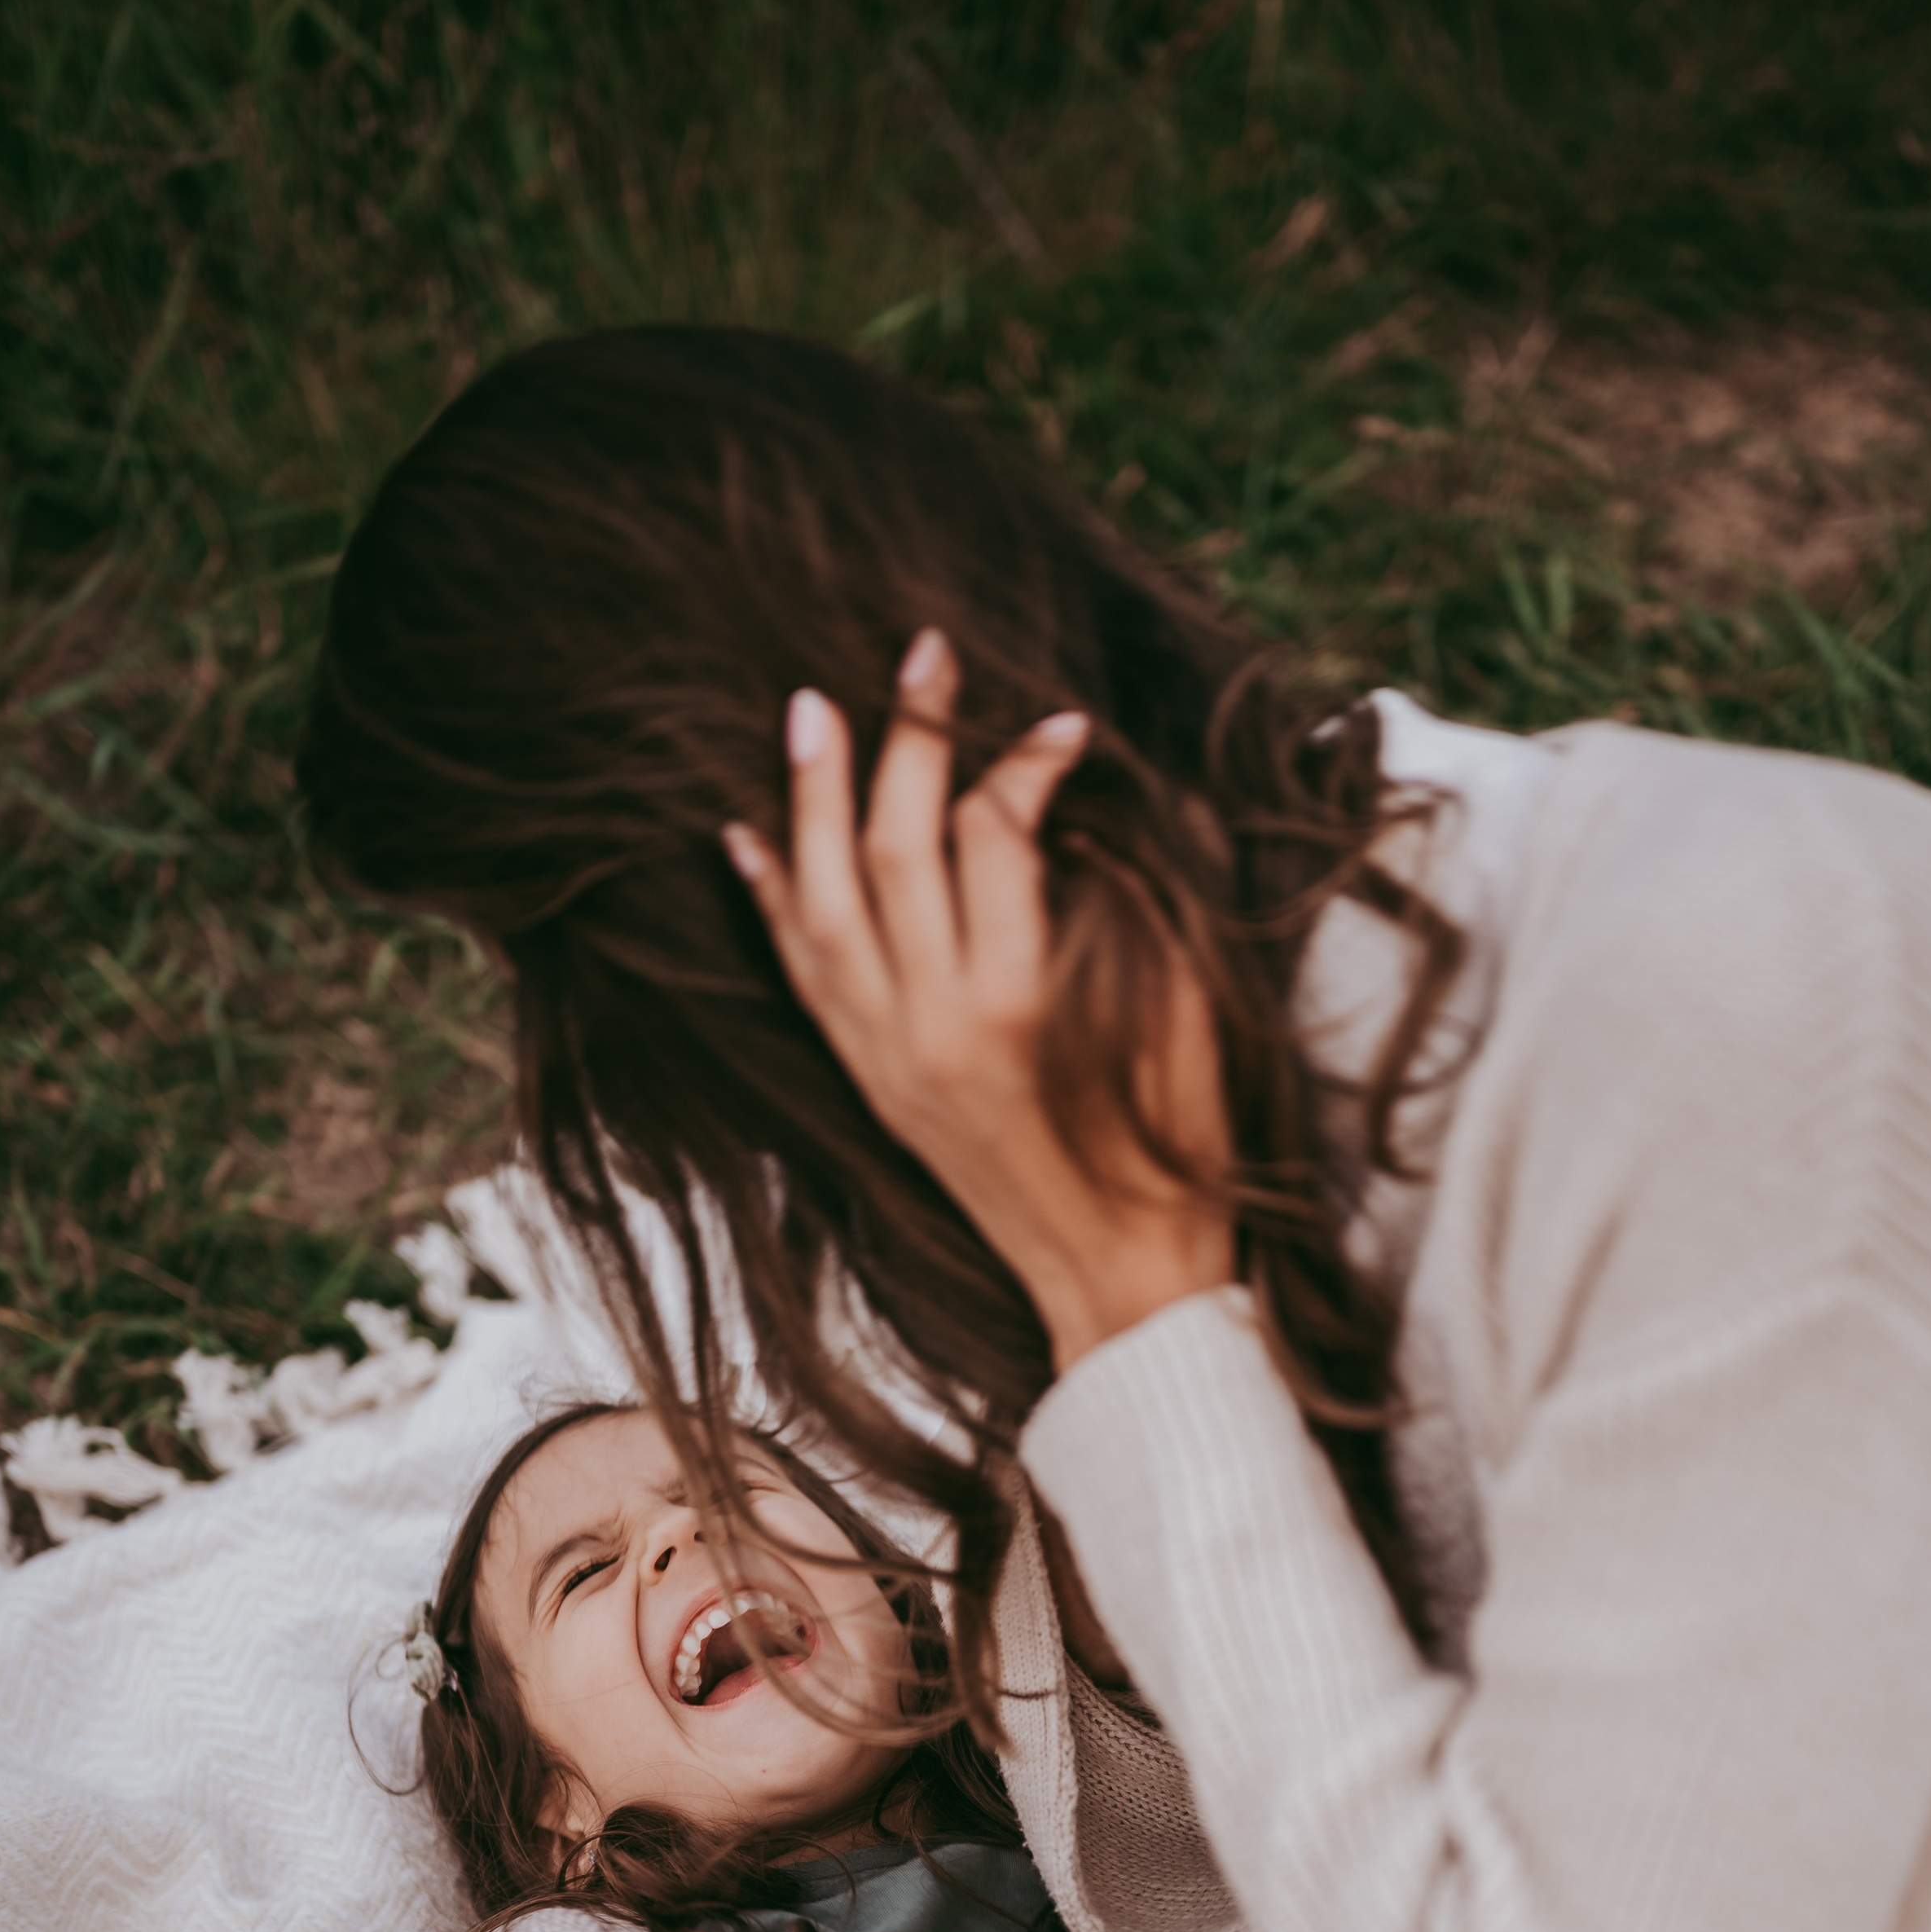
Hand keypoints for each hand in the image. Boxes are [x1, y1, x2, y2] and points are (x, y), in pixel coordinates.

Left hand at [722, 629, 1235, 1372]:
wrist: (1116, 1276)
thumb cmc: (1174, 1149)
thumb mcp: (1180, 1012)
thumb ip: (1133, 900)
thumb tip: (1109, 796)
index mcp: (1017, 1002)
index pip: (995, 836)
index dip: (1025, 763)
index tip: (1063, 725)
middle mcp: (930, 1025)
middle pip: (895, 847)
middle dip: (910, 741)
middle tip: (921, 655)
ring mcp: (886, 1055)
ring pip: (824, 901)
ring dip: (812, 798)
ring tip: (810, 709)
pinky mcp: (868, 1080)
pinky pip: (800, 972)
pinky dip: (774, 895)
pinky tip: (750, 831)